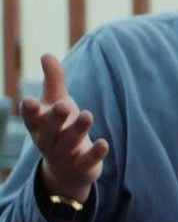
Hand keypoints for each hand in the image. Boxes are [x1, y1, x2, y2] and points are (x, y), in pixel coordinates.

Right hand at [19, 54, 107, 202]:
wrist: (68, 167)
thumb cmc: (60, 126)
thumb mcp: (56, 102)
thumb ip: (53, 81)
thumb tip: (46, 54)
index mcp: (38, 125)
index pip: (31, 117)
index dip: (30, 110)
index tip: (29, 101)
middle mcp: (47, 141)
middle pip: (50, 130)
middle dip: (55, 118)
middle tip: (64, 105)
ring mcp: (64, 155)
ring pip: (69, 143)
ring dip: (78, 130)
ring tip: (88, 114)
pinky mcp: (81, 166)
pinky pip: (86, 161)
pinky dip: (95, 153)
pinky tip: (104, 143)